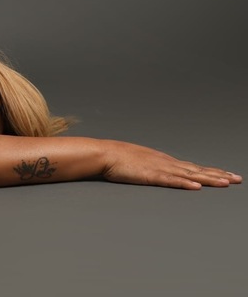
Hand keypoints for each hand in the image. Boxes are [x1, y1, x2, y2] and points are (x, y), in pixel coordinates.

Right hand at [103, 140, 241, 189]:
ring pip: (189, 175)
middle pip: (197, 170)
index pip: (193, 167)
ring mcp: (159, 169)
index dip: (211, 171)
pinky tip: (196, 186)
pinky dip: (184, 183)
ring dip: (208, 179)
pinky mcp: (150, 176)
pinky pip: (170, 181)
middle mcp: (167, 163)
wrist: (105, 153)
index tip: (227, 175)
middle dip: (218, 175)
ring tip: (226, 183)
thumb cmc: (118, 159)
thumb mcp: (140, 162)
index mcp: (164, 161)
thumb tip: (159, 173)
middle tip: (237, 179)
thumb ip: (152, 167)